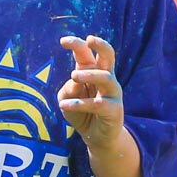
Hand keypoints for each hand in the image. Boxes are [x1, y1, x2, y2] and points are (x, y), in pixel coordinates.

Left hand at [58, 34, 124, 148]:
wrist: (96, 137)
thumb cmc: (81, 113)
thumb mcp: (66, 98)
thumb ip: (68, 88)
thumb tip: (74, 82)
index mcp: (92, 71)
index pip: (87, 53)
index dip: (77, 44)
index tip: (62, 40)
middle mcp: (105, 78)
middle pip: (108, 56)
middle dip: (101, 45)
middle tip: (89, 39)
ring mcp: (112, 93)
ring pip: (106, 77)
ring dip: (90, 74)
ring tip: (74, 75)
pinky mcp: (114, 110)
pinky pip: (98, 104)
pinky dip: (80, 103)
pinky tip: (65, 105)